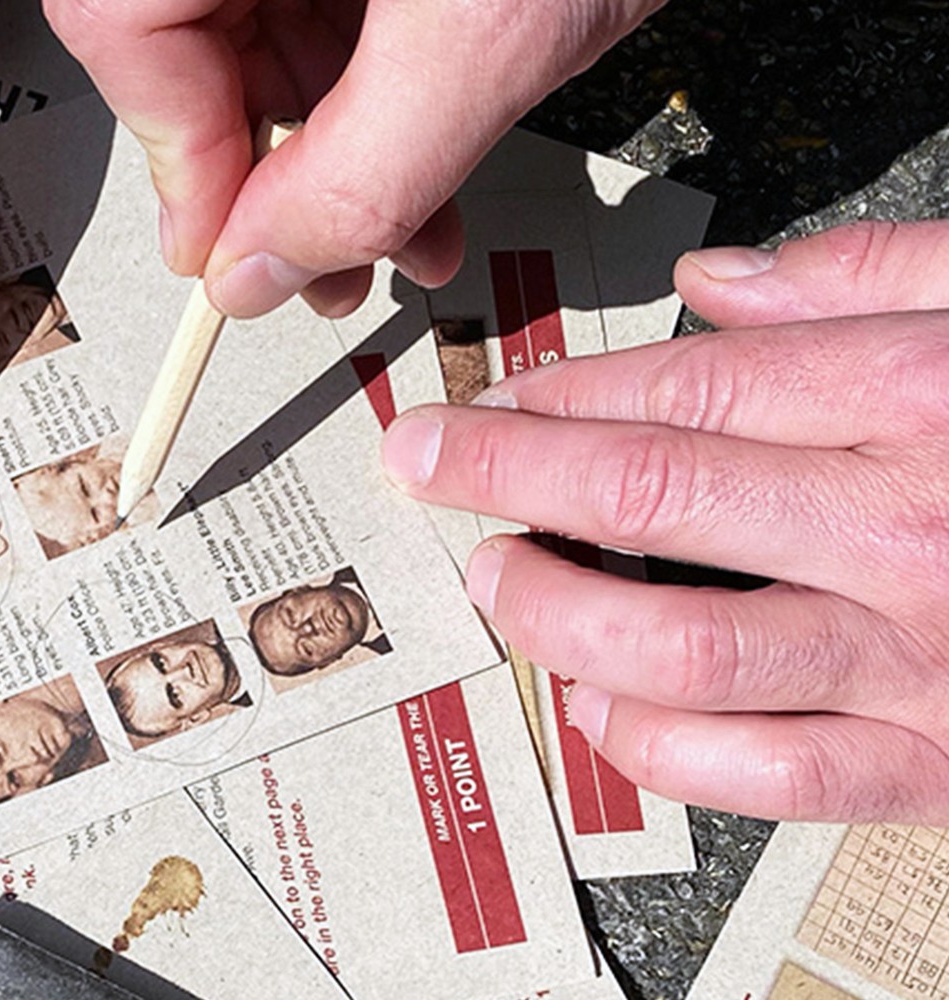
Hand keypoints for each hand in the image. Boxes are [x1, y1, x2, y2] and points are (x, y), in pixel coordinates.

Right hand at [43, 0, 662, 317]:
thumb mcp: (483, 34)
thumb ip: (360, 171)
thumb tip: (259, 273)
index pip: (125, 27)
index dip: (180, 160)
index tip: (238, 260)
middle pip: (190, 38)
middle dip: (276, 172)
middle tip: (328, 264)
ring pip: (266, 29)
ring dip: (337, 151)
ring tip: (411, 231)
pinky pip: (332, 6)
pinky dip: (380, 92)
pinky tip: (434, 154)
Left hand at [382, 220, 948, 822]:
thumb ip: (880, 278)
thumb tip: (723, 285)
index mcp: (921, 400)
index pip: (680, 392)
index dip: (553, 398)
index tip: (483, 402)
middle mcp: (907, 527)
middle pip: (645, 497)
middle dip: (503, 479)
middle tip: (426, 470)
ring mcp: (918, 656)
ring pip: (680, 643)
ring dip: (555, 614)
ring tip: (496, 584)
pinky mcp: (937, 765)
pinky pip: (769, 775)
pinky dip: (661, 750)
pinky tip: (600, 714)